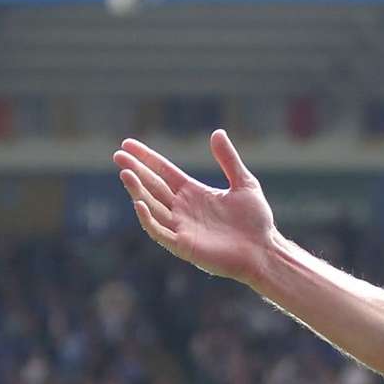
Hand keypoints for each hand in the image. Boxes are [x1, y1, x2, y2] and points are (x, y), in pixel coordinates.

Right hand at [114, 131, 278, 281]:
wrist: (265, 251)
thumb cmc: (256, 221)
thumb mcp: (244, 183)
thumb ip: (228, 159)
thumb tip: (217, 132)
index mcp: (193, 192)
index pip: (163, 172)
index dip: (146, 158)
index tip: (127, 144)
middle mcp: (182, 208)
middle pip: (152, 186)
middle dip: (135, 171)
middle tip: (118, 156)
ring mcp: (181, 227)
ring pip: (151, 206)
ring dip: (137, 191)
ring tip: (126, 174)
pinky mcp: (183, 245)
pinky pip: (159, 232)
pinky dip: (148, 219)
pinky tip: (139, 203)